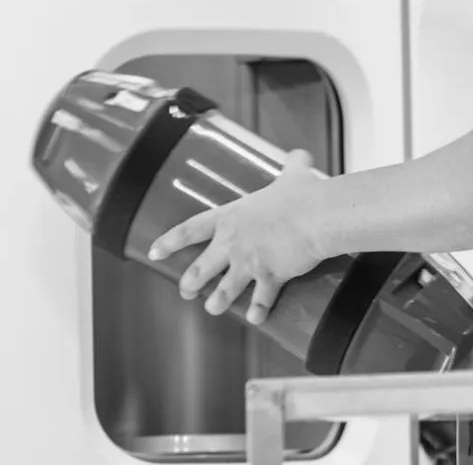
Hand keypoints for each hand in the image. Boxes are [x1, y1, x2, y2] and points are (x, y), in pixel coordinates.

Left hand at [149, 149, 327, 324]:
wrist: (318, 216)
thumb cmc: (304, 194)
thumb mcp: (294, 175)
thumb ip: (293, 165)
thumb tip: (301, 154)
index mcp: (231, 217)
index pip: (190, 230)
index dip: (170, 242)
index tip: (154, 252)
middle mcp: (233, 243)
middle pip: (200, 269)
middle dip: (189, 284)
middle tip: (186, 292)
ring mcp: (249, 263)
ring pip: (223, 292)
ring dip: (216, 303)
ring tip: (213, 308)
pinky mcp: (270, 278)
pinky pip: (260, 301)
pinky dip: (258, 311)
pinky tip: (255, 318)